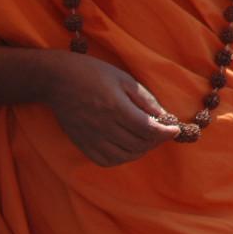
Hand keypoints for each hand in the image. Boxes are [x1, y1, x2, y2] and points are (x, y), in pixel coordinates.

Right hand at [44, 51, 180, 165]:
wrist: (57, 80)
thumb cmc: (93, 73)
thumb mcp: (124, 78)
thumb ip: (145, 99)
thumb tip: (164, 116)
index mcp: (116, 107)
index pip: (148, 129)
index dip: (166, 132)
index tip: (176, 129)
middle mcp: (103, 126)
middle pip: (138, 144)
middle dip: (156, 141)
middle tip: (163, 132)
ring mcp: (91, 137)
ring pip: (124, 156)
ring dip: (141, 151)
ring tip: (147, 140)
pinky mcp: (82, 143)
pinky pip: (105, 160)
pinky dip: (122, 158)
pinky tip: (128, 147)